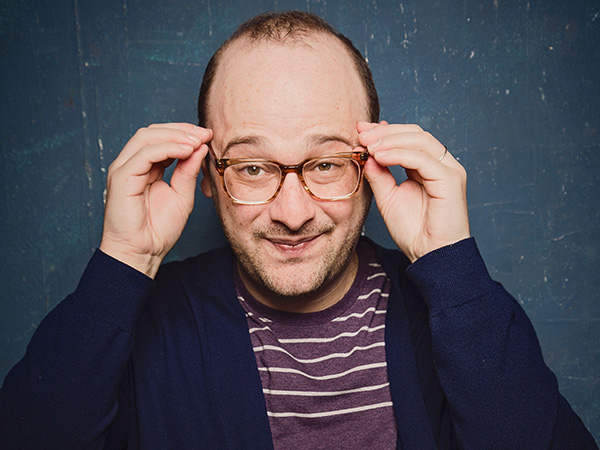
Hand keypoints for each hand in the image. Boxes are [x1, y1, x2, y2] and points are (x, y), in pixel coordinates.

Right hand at [100, 123, 211, 277]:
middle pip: (153, 132)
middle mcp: (132, 164)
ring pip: (147, 137)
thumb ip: (188, 171)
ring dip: (175, 136)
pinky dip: (167, 148)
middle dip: (181, 130)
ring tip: (197, 142)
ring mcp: (124, 169)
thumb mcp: (182, 195)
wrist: (142, 253)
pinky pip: (145, 154)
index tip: (207, 135)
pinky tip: (186, 151)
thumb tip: (200, 147)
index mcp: (145, 168)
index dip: (184, 133)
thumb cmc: (158, 229)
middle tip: (204, 134)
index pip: (161, 138)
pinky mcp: (122, 177)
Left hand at [358, 121, 469, 261]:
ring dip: (391, 140)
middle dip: (385, 132)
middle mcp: (442, 165)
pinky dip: (399, 154)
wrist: (429, 255)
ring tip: (368, 146)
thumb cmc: (413, 231)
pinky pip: (423, 159)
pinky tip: (380, 156)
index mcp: (428, 167)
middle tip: (361, 135)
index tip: (360, 131)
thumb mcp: (388, 197)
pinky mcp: (450, 180)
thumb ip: (378, 175)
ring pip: (420, 140)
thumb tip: (366, 154)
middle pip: (415, 133)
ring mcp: (449, 170)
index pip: (408, 138)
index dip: (384, 132)